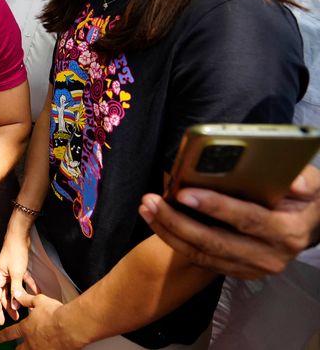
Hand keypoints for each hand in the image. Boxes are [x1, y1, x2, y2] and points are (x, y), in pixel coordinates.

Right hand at [0, 229, 35, 323]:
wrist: (19, 235)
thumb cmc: (15, 252)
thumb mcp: (16, 273)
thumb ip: (15, 290)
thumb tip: (14, 306)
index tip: (2, 323)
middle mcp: (2, 276)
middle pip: (5, 295)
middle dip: (11, 307)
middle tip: (18, 318)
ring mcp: (10, 272)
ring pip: (14, 289)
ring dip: (20, 298)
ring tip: (27, 309)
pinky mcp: (18, 269)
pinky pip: (22, 281)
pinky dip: (28, 287)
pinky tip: (37, 292)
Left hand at [0, 293, 78, 348]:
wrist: (70, 326)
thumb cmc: (55, 313)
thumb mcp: (38, 301)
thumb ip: (26, 299)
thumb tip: (16, 295)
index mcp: (26, 328)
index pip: (10, 333)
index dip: (2, 336)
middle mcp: (31, 342)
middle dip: (16, 349)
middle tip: (14, 349)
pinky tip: (48, 348)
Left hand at [139, 165, 319, 278]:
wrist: (308, 224)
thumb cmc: (302, 196)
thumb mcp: (310, 182)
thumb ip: (304, 180)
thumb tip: (295, 183)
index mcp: (286, 231)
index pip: (246, 219)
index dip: (214, 206)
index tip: (183, 192)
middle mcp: (269, 256)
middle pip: (214, 242)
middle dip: (178, 221)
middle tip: (151, 200)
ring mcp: (252, 268)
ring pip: (201, 253)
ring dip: (168, 231)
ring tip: (146, 208)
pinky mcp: (237, 270)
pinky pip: (200, 258)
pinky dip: (174, 240)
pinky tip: (156, 220)